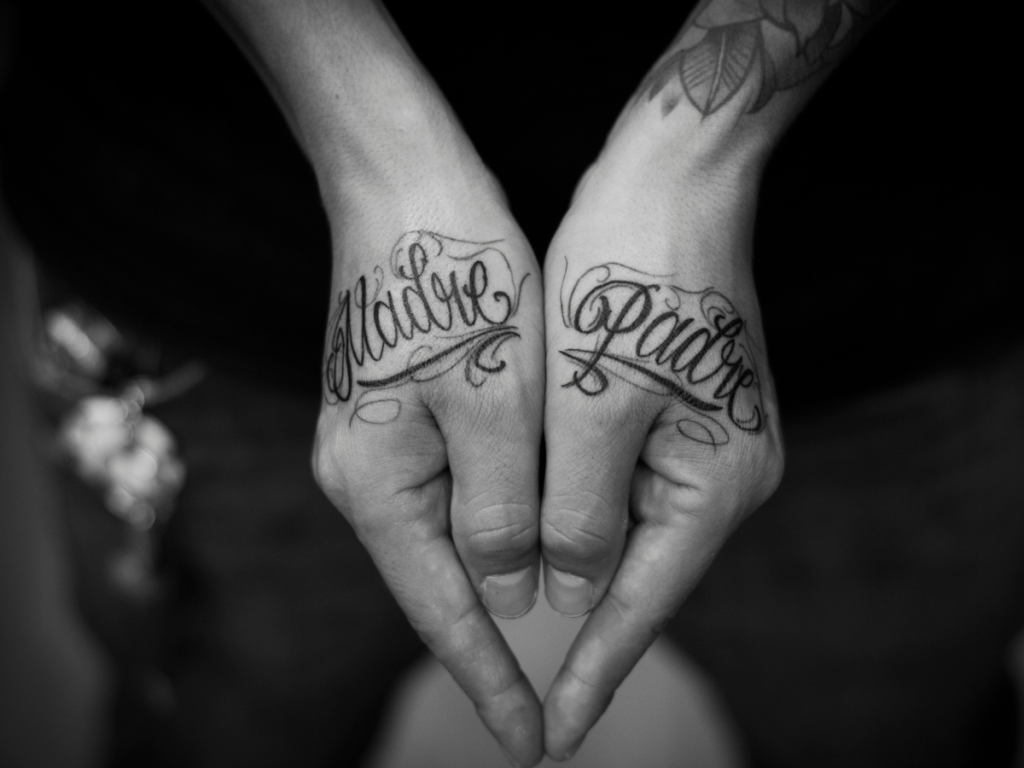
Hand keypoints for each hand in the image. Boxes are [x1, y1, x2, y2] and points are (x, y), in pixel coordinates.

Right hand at [312, 190, 545, 766]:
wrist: (401, 180)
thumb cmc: (456, 274)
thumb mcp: (495, 399)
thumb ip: (501, 511)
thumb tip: (504, 598)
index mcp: (378, 482)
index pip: (444, 610)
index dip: (491, 680)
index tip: (535, 743)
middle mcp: (363, 474)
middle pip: (441, 579)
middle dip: (500, 639)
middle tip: (556, 703)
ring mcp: (377, 442)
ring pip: (452, 532)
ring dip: (507, 571)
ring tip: (557, 630)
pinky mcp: (399, 410)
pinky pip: (454, 485)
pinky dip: (499, 514)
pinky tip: (533, 532)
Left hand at [539, 146, 784, 758]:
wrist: (673, 175)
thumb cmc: (630, 272)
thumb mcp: (592, 399)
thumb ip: (577, 509)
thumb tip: (569, 594)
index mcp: (714, 482)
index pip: (639, 604)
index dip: (591, 672)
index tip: (549, 736)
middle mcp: (725, 473)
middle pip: (638, 573)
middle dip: (576, 621)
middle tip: (526, 693)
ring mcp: (706, 439)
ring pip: (624, 526)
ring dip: (570, 559)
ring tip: (519, 620)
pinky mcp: (680, 407)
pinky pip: (622, 480)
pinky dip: (577, 505)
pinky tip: (538, 522)